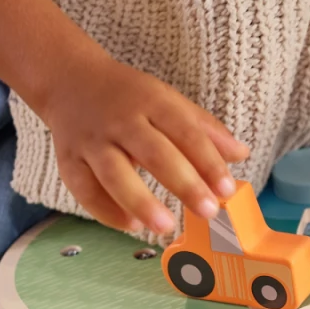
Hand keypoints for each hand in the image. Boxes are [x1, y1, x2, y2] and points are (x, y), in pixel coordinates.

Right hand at [36, 55, 248, 234]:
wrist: (71, 82)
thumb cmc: (130, 98)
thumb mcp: (168, 102)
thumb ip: (204, 129)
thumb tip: (241, 154)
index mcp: (152, 102)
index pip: (185, 131)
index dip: (207, 161)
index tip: (226, 189)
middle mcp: (120, 120)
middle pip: (153, 153)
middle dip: (183, 184)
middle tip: (207, 211)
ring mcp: (91, 140)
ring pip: (113, 173)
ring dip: (140, 202)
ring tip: (166, 226)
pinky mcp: (68, 160)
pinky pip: (84, 190)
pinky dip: (106, 211)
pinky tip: (131, 226)